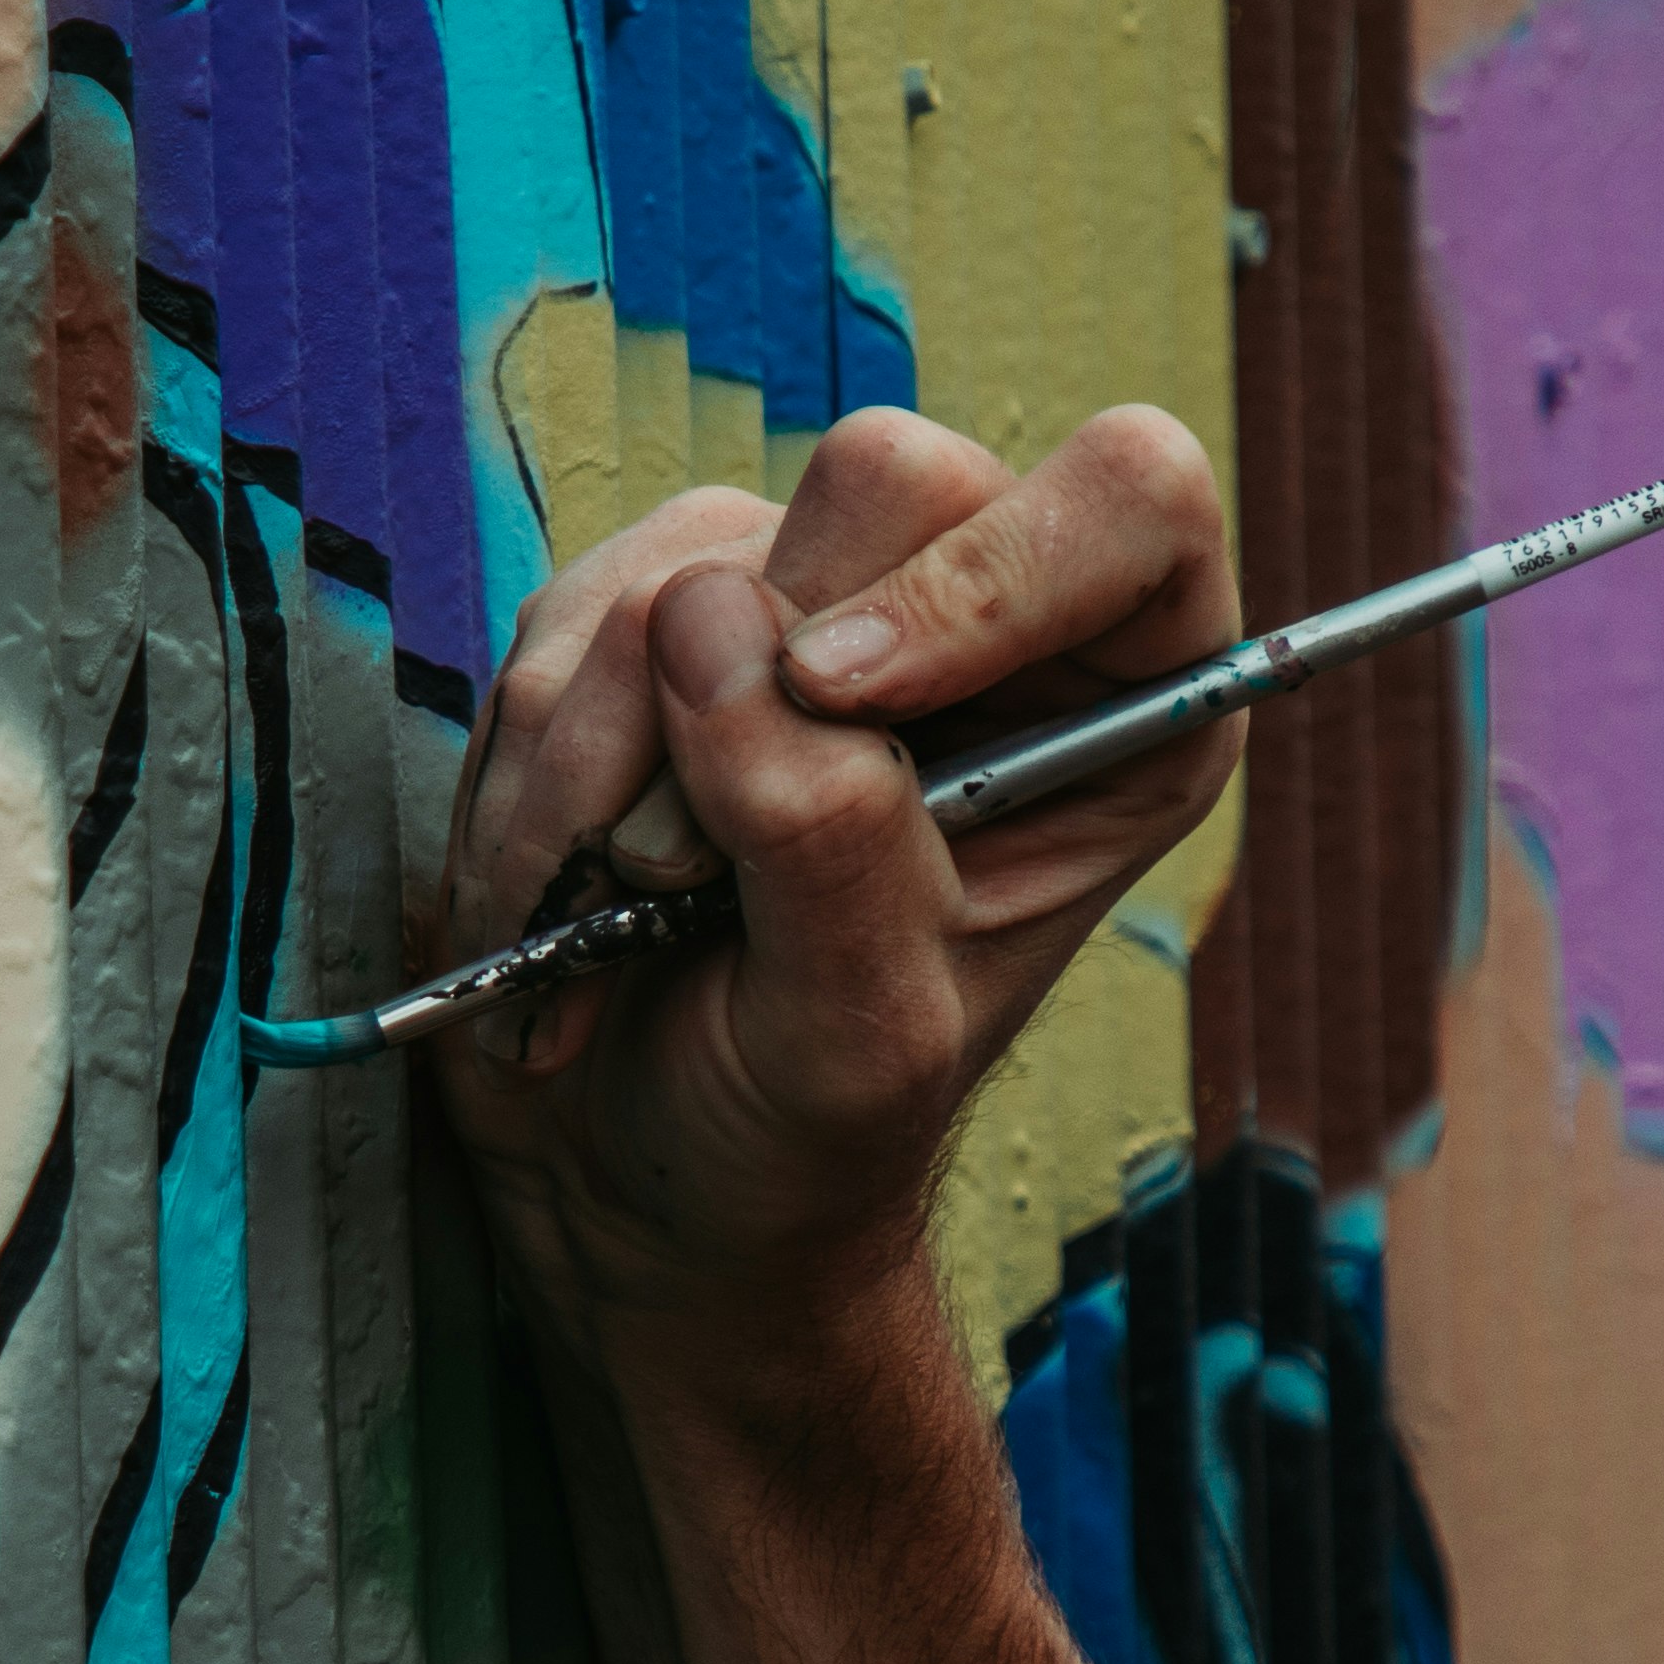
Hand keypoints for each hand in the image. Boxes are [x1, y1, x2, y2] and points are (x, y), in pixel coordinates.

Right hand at [430, 404, 1240, 1364]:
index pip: (1133, 502)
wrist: (640, 1180)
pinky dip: (529, 782)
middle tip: (688, 883)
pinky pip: (563, 619)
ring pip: (683, 566)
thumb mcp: (852, 1035)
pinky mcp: (655, 612)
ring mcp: (806, 597)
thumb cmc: (795, 1131)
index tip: (842, 695)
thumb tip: (714, 633)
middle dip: (748, 699)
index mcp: (1119, 708)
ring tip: (605, 930)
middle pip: (883, 483)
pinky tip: (548, 898)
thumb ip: (825, 840)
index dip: (994, 573)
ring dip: (602, 779)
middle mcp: (975, 618)